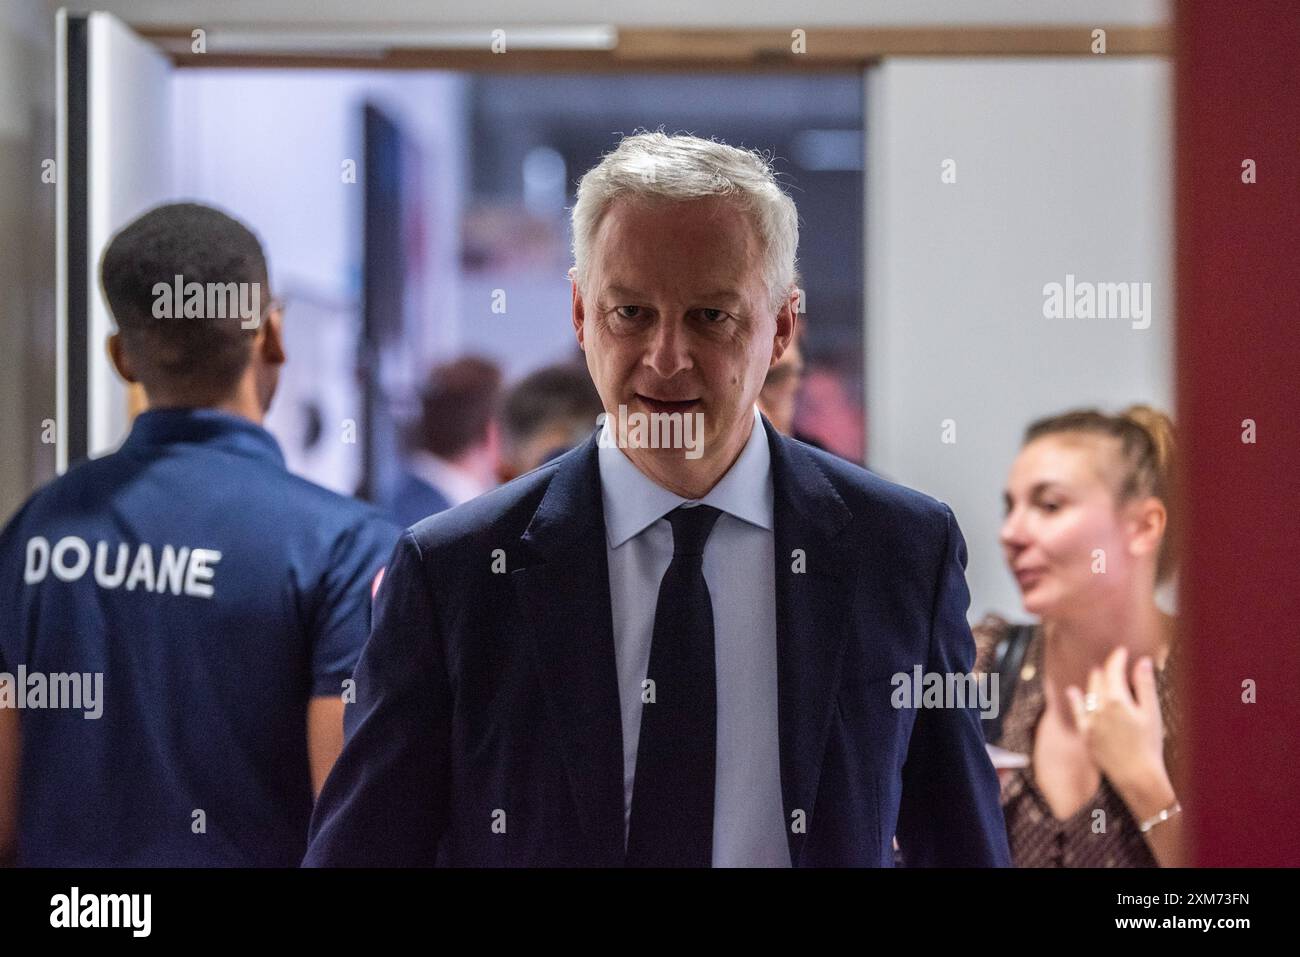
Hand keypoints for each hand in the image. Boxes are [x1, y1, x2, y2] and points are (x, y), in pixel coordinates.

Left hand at [1064, 647, 1170, 804]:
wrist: (1137, 776)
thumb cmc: (1149, 744)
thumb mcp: (1151, 712)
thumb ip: (1144, 685)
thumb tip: (1141, 661)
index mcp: (1116, 699)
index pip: (1113, 670)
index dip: (1117, 658)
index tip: (1122, 652)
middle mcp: (1098, 707)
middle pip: (1099, 680)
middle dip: (1107, 670)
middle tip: (1115, 663)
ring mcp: (1089, 721)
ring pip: (1088, 693)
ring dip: (1094, 682)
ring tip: (1098, 674)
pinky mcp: (1085, 734)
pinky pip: (1077, 712)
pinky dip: (1075, 700)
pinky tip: (1073, 691)